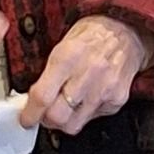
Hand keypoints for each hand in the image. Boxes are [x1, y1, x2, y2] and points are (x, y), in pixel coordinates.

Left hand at [20, 15, 153, 135]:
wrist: (127, 29)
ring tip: (65, 108)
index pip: (42, 96)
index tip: (26, 118)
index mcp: (68, 56)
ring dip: (65, 121)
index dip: (29, 113)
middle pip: (57, 116)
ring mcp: (104, 89)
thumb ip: (48, 74)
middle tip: (44, 114)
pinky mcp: (117, 99)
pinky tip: (85, 99)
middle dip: (46, 120)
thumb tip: (32, 100)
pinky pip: (93, 118)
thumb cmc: (93, 35)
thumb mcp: (63, 46)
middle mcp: (87, 73)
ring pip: (74, 124)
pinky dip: (85, 114)